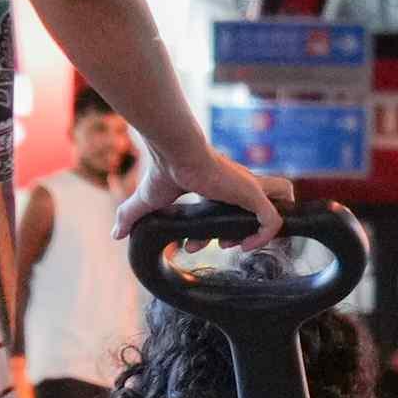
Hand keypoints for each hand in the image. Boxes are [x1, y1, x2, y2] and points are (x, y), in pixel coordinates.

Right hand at [121, 139, 278, 243]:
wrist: (174, 152)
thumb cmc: (163, 171)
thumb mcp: (147, 201)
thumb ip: (131, 215)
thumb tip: (114, 234)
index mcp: (224, 186)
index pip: (242, 203)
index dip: (231, 228)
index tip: (209, 243)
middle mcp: (242, 185)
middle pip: (275, 194)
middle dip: (260, 223)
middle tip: (231, 243)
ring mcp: (250, 188)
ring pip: (284, 200)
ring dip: (269, 227)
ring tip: (242, 243)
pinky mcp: (251, 193)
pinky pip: (274, 219)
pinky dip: (265, 235)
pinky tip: (244, 245)